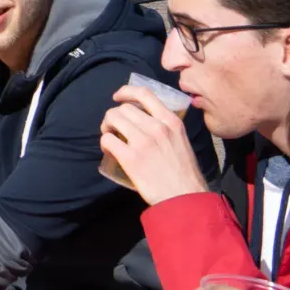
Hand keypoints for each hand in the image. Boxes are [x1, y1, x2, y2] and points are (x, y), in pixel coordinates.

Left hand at [100, 83, 208, 204]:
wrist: (185, 198)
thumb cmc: (184, 173)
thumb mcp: (181, 141)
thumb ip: (166, 128)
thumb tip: (146, 121)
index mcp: (171, 121)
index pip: (145, 93)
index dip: (126, 91)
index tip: (118, 97)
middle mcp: (157, 127)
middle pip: (124, 108)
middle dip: (114, 115)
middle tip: (113, 127)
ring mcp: (143, 141)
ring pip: (113, 118)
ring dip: (107, 126)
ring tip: (109, 136)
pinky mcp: (130, 157)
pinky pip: (108, 139)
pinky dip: (104, 142)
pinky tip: (108, 149)